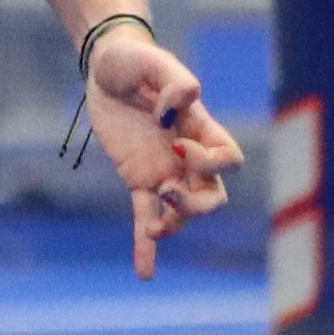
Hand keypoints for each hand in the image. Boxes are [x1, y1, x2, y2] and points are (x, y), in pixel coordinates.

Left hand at [80, 21, 243, 278]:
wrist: (106, 67)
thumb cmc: (134, 60)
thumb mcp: (152, 62)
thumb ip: (173, 81)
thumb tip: (183, 102)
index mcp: (200, 127)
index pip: (227, 159)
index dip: (209, 161)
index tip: (176, 143)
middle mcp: (188, 154)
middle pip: (213, 195)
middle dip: (195, 203)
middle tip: (164, 190)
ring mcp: (164, 169)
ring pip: (184, 213)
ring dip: (174, 225)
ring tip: (153, 230)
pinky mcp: (138, 179)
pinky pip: (146, 217)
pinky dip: (146, 245)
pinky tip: (146, 273)